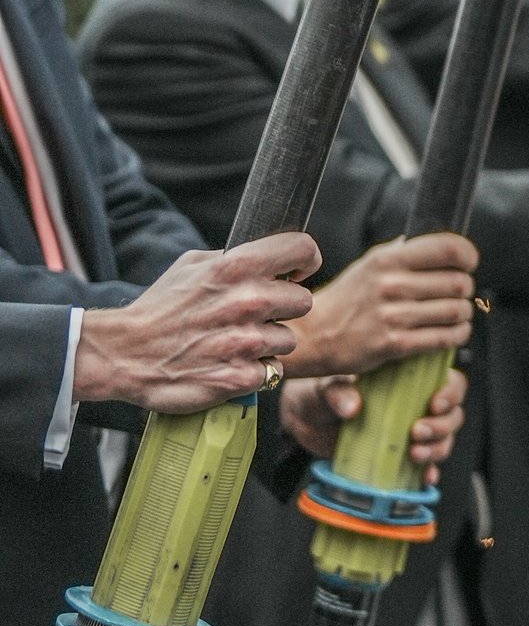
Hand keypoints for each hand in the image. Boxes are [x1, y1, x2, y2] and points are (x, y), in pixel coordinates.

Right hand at [72, 233, 317, 414]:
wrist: (125, 353)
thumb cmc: (159, 308)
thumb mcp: (191, 266)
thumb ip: (232, 259)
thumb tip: (267, 257)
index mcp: (237, 267)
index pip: (303, 249)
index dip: (305, 261)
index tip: (296, 272)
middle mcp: (248, 301)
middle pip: (304, 301)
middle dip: (283, 309)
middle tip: (256, 316)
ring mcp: (247, 341)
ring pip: (289, 340)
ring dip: (268, 344)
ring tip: (237, 342)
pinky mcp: (241, 376)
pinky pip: (272, 371)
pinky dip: (254, 371)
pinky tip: (230, 364)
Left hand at [279, 358, 468, 481]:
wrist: (304, 421)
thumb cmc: (320, 394)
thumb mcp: (327, 387)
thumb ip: (339, 392)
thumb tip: (352, 407)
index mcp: (408, 381)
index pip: (449, 382)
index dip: (451, 393)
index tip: (435, 404)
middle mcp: (415, 406)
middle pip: (452, 415)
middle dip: (442, 426)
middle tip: (417, 432)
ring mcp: (410, 433)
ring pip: (444, 441)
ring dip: (437, 449)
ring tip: (414, 454)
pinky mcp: (400, 457)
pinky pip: (426, 466)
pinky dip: (429, 473)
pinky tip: (424, 477)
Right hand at [288, 232, 476, 378]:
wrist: (313, 334)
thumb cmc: (348, 298)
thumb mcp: (369, 265)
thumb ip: (401, 252)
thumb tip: (432, 243)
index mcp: (388, 259)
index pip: (448, 248)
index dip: (468, 256)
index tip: (469, 264)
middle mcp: (391, 284)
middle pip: (458, 283)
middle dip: (466, 290)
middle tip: (460, 295)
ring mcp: (392, 315)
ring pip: (455, 311)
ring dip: (464, 315)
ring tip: (458, 315)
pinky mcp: (393, 344)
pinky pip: (444, 338)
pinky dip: (457, 335)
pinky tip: (454, 332)